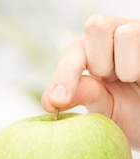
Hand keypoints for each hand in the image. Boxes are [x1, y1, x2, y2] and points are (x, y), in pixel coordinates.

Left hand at [42, 15, 139, 148]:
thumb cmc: (127, 109)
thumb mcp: (103, 107)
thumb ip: (82, 97)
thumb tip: (51, 100)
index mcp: (90, 51)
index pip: (73, 52)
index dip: (64, 75)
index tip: (58, 101)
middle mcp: (112, 35)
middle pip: (95, 26)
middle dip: (100, 61)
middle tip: (110, 79)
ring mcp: (135, 34)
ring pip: (125, 34)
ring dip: (125, 67)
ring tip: (130, 78)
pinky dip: (138, 67)